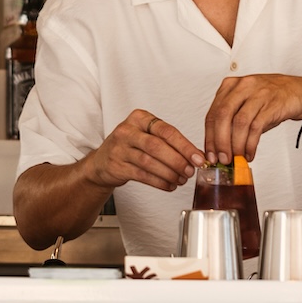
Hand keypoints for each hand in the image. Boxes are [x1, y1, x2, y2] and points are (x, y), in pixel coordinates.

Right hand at [77, 110, 206, 192]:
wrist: (102, 161)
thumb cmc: (131, 146)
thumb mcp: (147, 135)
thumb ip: (169, 142)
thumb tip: (196, 156)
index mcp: (139, 118)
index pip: (166, 130)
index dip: (185, 146)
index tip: (199, 159)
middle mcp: (127, 130)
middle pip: (157, 146)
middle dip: (177, 161)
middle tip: (190, 171)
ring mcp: (119, 148)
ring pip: (149, 162)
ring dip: (169, 173)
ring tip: (181, 180)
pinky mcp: (116, 166)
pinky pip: (142, 175)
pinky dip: (159, 182)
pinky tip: (169, 185)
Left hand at [203, 75, 301, 162]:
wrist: (301, 90)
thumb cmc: (272, 98)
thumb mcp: (247, 103)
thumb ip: (232, 120)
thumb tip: (220, 147)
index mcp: (231, 85)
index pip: (212, 113)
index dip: (209, 137)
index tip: (210, 154)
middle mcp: (242, 87)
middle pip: (222, 116)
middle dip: (219, 142)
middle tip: (221, 159)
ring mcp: (258, 94)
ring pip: (239, 123)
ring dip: (235, 145)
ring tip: (236, 158)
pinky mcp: (272, 104)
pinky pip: (256, 127)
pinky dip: (251, 144)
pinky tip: (250, 153)